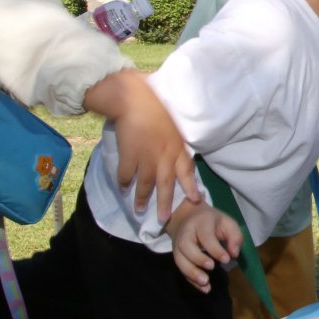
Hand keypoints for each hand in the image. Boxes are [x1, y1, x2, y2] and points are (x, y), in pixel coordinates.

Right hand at [90, 69, 199, 221]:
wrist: (134, 99)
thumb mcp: (173, 125)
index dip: (191, 186)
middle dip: (165, 203)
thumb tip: (177, 153)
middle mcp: (164, 155)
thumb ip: (175, 141)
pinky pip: (127, 175)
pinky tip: (123, 188)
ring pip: (145, 183)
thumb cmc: (155, 106)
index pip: (187, 170)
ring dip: (141, 198)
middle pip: (166, 184)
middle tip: (164, 219)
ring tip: (139, 210)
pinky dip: (124, 183)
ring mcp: (146, 157)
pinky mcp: (129, 155)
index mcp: (177, 146)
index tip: (195, 200)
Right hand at [166, 200, 241, 290]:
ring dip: (191, 273)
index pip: (205, 235)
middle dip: (198, 258)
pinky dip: (191, 280)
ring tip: (206, 283)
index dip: (214, 248)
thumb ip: (234, 237)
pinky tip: (203, 288)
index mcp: (201, 222)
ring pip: (179, 259)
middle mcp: (186, 233)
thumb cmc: (213, 222)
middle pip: (186, 246)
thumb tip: (234, 254)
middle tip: (211, 267)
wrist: (187, 217)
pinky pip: (181, 269)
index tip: (226, 259)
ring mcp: (178, 245)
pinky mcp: (177, 256)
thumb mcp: (227, 223)